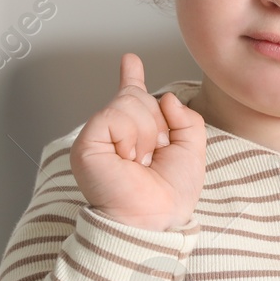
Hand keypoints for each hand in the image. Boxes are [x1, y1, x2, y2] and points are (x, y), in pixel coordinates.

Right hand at [69, 53, 205, 231]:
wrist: (155, 220)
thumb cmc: (169, 196)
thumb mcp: (191, 152)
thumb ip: (187, 120)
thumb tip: (166, 97)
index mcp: (137, 135)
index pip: (131, 98)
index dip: (131, 77)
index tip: (130, 60)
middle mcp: (115, 133)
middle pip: (139, 96)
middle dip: (157, 124)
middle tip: (152, 156)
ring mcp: (98, 137)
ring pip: (129, 102)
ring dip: (147, 133)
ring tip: (139, 161)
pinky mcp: (87, 143)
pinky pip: (115, 116)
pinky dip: (131, 136)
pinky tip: (127, 158)